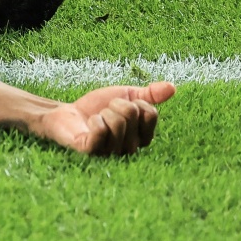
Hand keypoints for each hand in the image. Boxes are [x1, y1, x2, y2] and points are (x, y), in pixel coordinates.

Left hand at [30, 82, 174, 155]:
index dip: (134, 101)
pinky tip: (89, 125)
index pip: (150, 113)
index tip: (121, 105)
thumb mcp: (125, 96)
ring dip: (103, 112)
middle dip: (115, 105)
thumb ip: (149, 94)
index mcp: (142, 137)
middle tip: (104, 112)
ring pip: (116, 121)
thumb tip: (172, 87)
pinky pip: (100, 131)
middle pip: (132, 114)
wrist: (67, 114)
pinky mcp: (92, 153)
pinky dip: (94, 121)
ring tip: (96, 119)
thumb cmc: (97, 107)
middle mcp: (130, 149)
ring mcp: (111, 153)